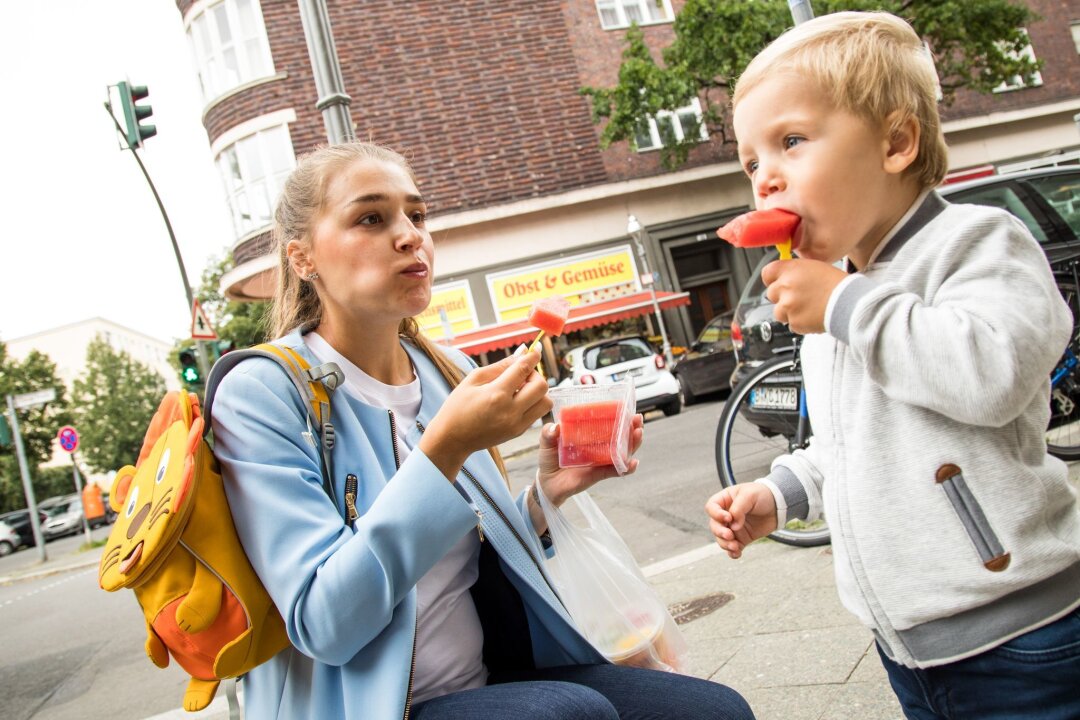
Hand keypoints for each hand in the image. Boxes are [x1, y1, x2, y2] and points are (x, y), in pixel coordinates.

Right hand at [420, 351, 551, 478]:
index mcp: (496, 394)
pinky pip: (537, 413)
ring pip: (545, 402)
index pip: (523, 369)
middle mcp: (510, 411)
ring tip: (520, 389)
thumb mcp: (473, 380)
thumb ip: (500, 366)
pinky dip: (532, 403)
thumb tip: (523, 351)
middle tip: (520, 374)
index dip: (533, 356)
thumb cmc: (458, 406)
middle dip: (535, 374)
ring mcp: (516, 424)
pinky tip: (516, 401)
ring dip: (537, 391)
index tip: (536, 349)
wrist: (452, 439)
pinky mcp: (518, 432)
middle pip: (541, 386)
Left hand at [536, 413, 644, 504]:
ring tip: (638, 434)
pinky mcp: (600, 474)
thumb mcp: (546, 442)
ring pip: (623, 451)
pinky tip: (633, 463)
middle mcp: (599, 446)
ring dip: (633, 443)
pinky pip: (616, 471)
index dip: (620, 416)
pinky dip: (626, 468)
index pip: (608, 423)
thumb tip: (556, 427)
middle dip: (632, 427)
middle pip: (621, 436)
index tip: (628, 409)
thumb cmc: (550, 459)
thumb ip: (548, 433)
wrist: (547, 482)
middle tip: (638, 420)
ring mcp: (601, 460)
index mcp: (589, 434)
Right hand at [705, 484, 777, 558]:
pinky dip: (733, 552)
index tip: (728, 518)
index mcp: (725, 500)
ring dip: (725, 544)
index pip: (711, 508)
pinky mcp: (742, 538)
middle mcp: (726, 515)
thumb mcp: (749, 495)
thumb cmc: (762, 495)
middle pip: (714, 525)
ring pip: (721, 539)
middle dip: (720, 532)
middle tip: (730, 535)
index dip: (716, 514)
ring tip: (735, 547)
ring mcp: (733, 528)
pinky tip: (737, 553)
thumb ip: (738, 508)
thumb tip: (733, 525)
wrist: (778, 506)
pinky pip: (733, 548)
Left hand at [761, 259, 846, 333]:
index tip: (777, 282)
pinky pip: (791, 324)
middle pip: (771, 294)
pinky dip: (800, 323)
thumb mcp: (814, 267)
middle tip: (799, 297)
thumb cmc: (837, 284)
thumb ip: (796, 271)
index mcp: (790, 270)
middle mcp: (785, 287)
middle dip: (782, 297)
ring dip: (789, 312)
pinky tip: (813, 316)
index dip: (772, 279)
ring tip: (808, 308)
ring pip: (778, 311)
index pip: (767, 273)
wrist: (849, 303)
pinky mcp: (794, 322)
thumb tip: (785, 277)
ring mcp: (788, 306)